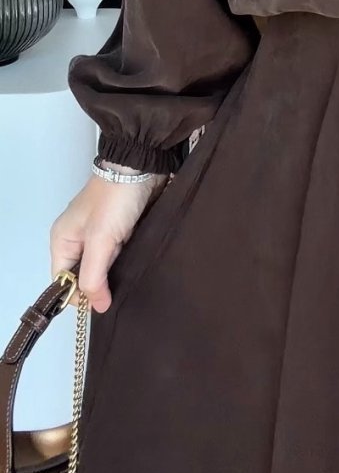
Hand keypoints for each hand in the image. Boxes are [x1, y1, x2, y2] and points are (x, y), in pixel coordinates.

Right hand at [50, 170, 168, 313]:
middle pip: (83, 276)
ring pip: (103, 267)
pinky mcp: (120, 231)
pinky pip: (119, 256)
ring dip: (115, 274)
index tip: (100, 302)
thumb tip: (97, 306)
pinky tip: (136, 267)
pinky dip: (126, 262)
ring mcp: (100, 234)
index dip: (79, 296)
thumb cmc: (115, 196)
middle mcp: (78, 238)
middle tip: (117, 292)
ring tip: (128, 280)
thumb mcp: (100, 240)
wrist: (143, 166)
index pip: (63, 281)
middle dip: (99, 285)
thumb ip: (94, 276)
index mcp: (63, 240)